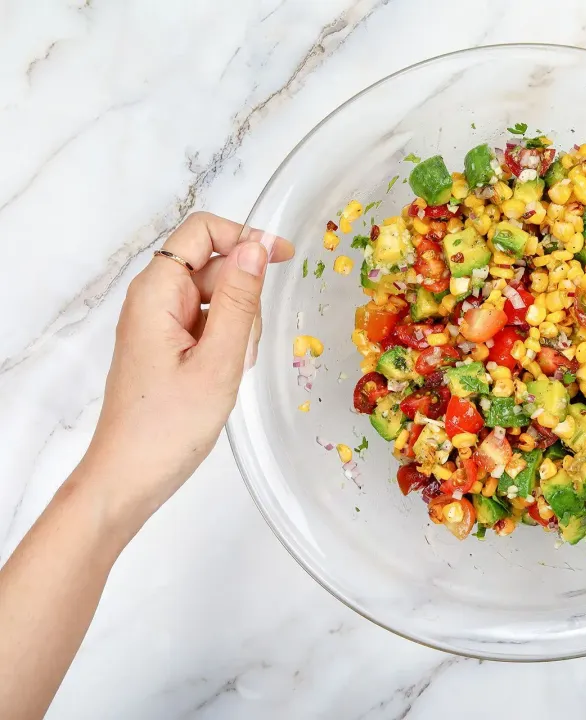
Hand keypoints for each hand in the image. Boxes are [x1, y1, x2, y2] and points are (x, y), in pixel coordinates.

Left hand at [80, 212, 292, 531]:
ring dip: (238, 323)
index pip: (202, 231)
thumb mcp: (219, 360)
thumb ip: (241, 300)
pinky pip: (207, 324)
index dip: (245, 236)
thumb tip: (257, 247)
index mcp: (157, 293)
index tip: (283, 258)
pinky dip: (227, 341)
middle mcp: (153, 300)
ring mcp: (158, 323)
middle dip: (244, 295)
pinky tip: (226, 374)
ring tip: (232, 367)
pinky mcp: (166, 345)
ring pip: (216, 297)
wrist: (130, 477)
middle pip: (213, 265)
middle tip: (246, 346)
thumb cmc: (168, 425)